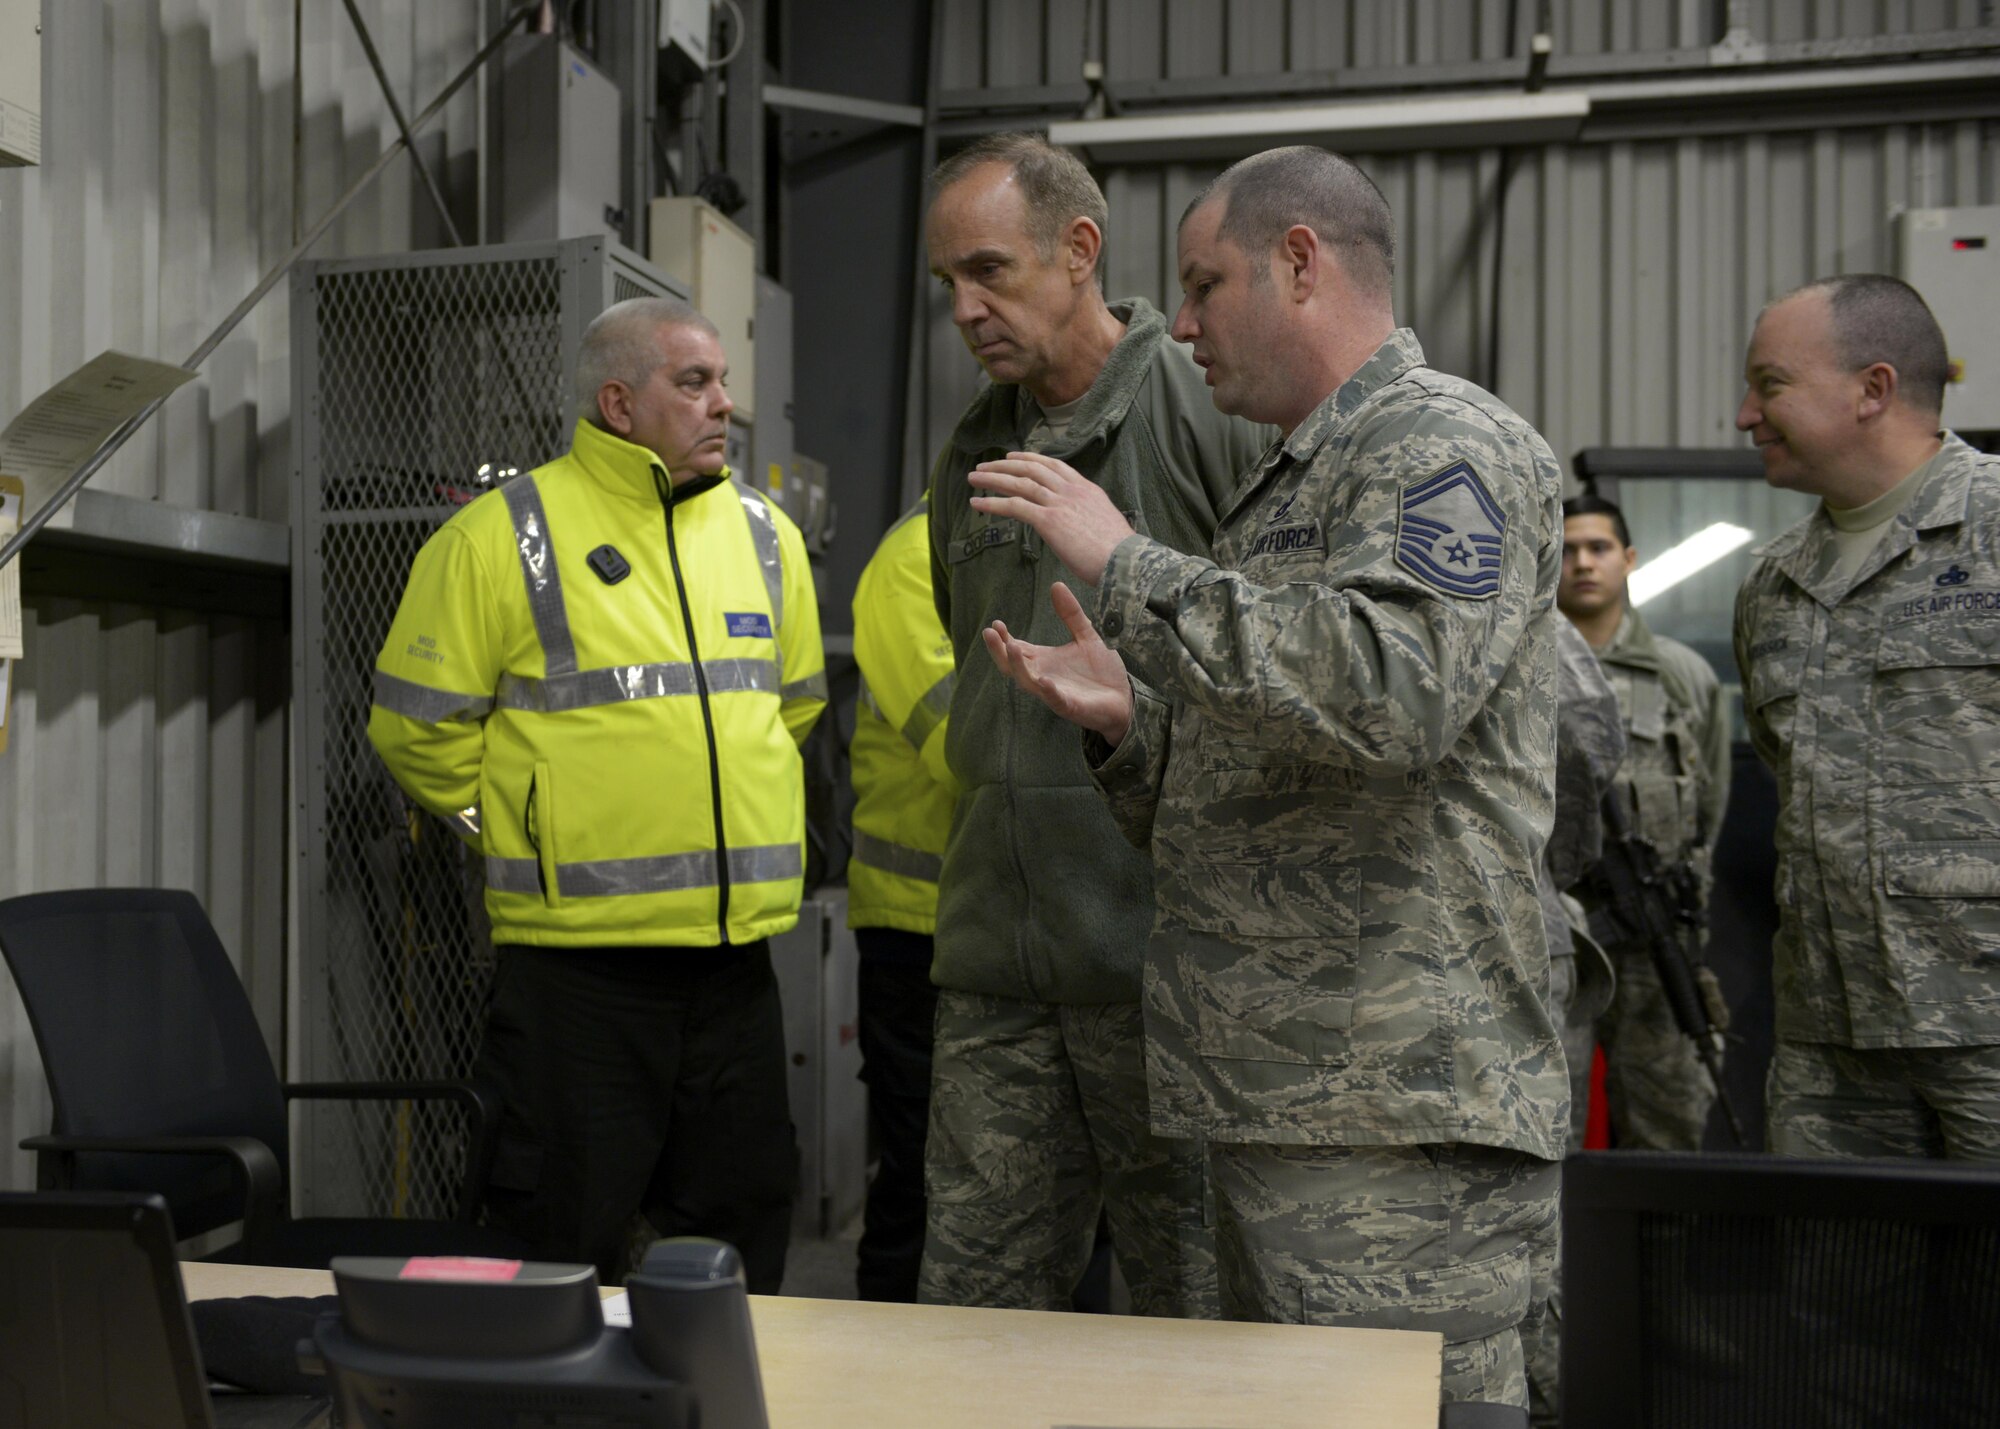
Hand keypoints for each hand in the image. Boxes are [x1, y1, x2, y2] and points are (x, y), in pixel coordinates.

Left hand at [967, 451, 1133, 586]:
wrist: (1127, 562)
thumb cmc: (1120, 553)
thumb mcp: (1106, 523)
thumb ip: (1089, 517)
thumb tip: (1080, 524)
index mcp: (1086, 489)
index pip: (1054, 465)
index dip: (1030, 458)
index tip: (1013, 456)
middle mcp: (1072, 490)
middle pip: (1031, 468)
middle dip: (1005, 464)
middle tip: (985, 465)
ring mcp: (1060, 503)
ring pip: (1020, 483)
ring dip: (993, 479)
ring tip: (973, 478)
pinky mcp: (1050, 520)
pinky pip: (1015, 506)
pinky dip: (993, 503)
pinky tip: (977, 504)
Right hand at [981, 581, 1134, 744]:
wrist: (1124, 698)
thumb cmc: (1102, 671)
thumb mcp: (1086, 636)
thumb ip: (1071, 614)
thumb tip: (1056, 584)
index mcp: (1044, 660)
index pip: (1016, 648)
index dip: (1003, 638)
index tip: (996, 623)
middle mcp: (1043, 676)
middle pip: (1012, 665)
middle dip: (998, 650)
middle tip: (989, 633)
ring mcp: (1054, 693)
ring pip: (1027, 682)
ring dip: (1017, 666)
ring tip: (1011, 647)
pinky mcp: (1069, 706)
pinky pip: (1054, 699)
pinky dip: (1048, 690)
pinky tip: (1043, 679)